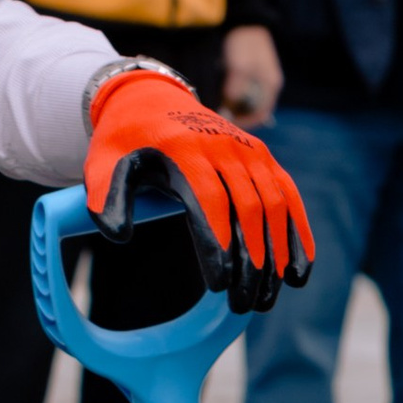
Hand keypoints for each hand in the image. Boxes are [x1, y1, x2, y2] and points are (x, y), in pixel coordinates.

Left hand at [85, 65, 313, 311]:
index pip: (209, 200)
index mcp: (184, 148)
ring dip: (278, 253)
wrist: (151, 99)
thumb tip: (119, 236)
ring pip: (274, 204)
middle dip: (251, 260)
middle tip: (245, 303)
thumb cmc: (124, 142)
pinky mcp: (262, 156)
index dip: (218, 243)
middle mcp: (223, 146)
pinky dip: (298, 232)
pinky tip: (299, 270)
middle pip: (248, 207)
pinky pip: (287, 194)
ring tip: (270, 296)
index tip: (219, 284)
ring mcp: (248, 149)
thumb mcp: (103, 164)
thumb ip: (107, 199)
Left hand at [221, 27, 283, 123]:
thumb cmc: (243, 44)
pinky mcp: (253, 74)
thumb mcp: (238, 67)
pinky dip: (235, 97)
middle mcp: (268, 86)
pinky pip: (245, 92)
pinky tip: (223, 95)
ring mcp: (261, 80)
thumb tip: (229, 109)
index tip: (228, 126)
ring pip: (249, 102)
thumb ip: (235, 89)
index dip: (245, 123)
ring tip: (220, 107)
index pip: (261, 114)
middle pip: (255, 110)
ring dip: (236, 107)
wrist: (244, 21)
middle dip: (239, 116)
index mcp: (270, 86)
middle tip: (221, 118)